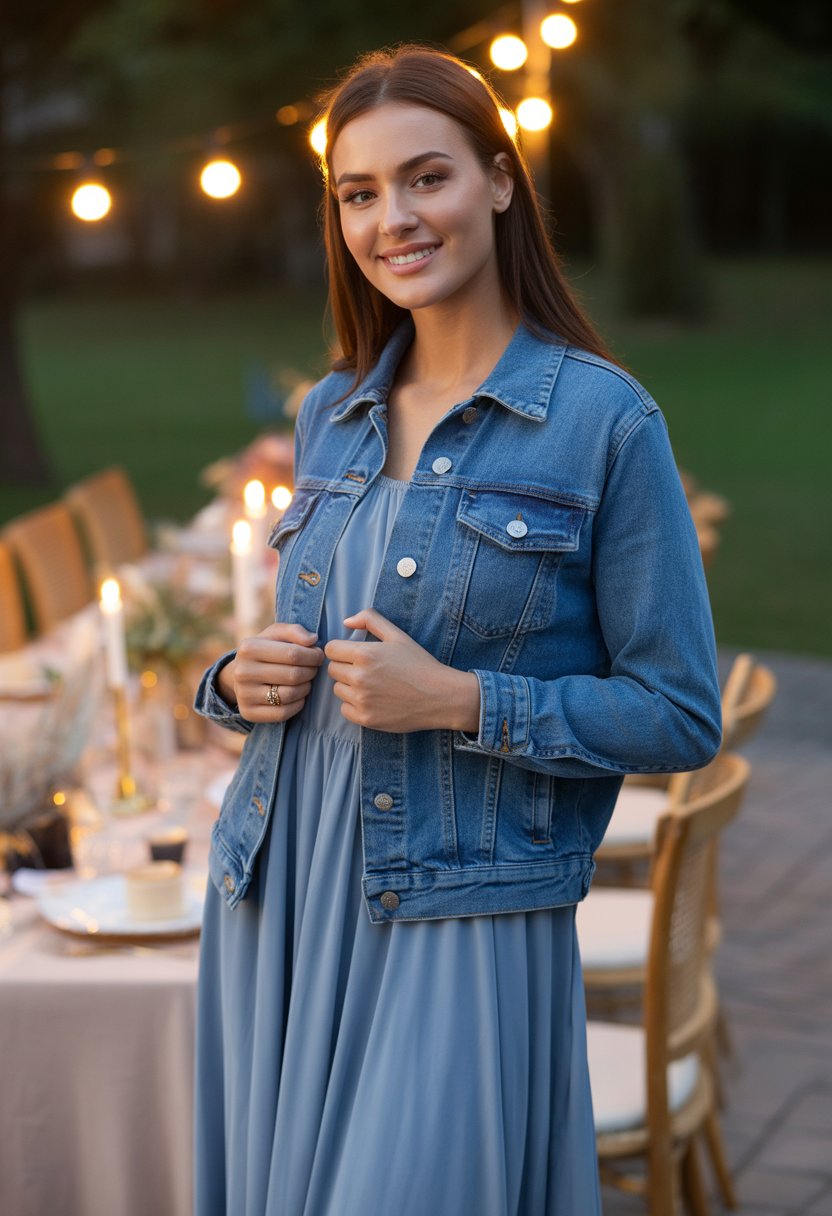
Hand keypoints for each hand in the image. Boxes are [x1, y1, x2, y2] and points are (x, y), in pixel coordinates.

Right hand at [219, 623, 323, 722]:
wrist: (240, 675)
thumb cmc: (266, 650)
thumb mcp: (276, 634)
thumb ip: (294, 631)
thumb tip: (312, 640)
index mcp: (249, 648)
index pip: (293, 653)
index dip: (313, 655)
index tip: (319, 655)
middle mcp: (243, 672)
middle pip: (293, 675)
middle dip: (311, 671)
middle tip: (314, 669)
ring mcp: (244, 694)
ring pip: (290, 694)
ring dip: (306, 688)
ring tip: (306, 681)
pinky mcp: (249, 713)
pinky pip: (283, 712)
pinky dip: (297, 704)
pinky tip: (298, 695)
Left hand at [324, 608, 479, 732]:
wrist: (440, 696)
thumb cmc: (420, 664)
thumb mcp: (397, 635)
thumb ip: (370, 620)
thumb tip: (346, 622)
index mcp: (365, 654)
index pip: (331, 650)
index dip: (341, 650)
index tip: (354, 655)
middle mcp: (359, 677)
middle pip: (332, 670)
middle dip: (346, 667)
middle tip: (367, 670)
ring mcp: (362, 700)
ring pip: (338, 690)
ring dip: (349, 687)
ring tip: (372, 685)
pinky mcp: (365, 718)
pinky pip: (344, 709)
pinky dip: (354, 705)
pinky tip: (373, 700)